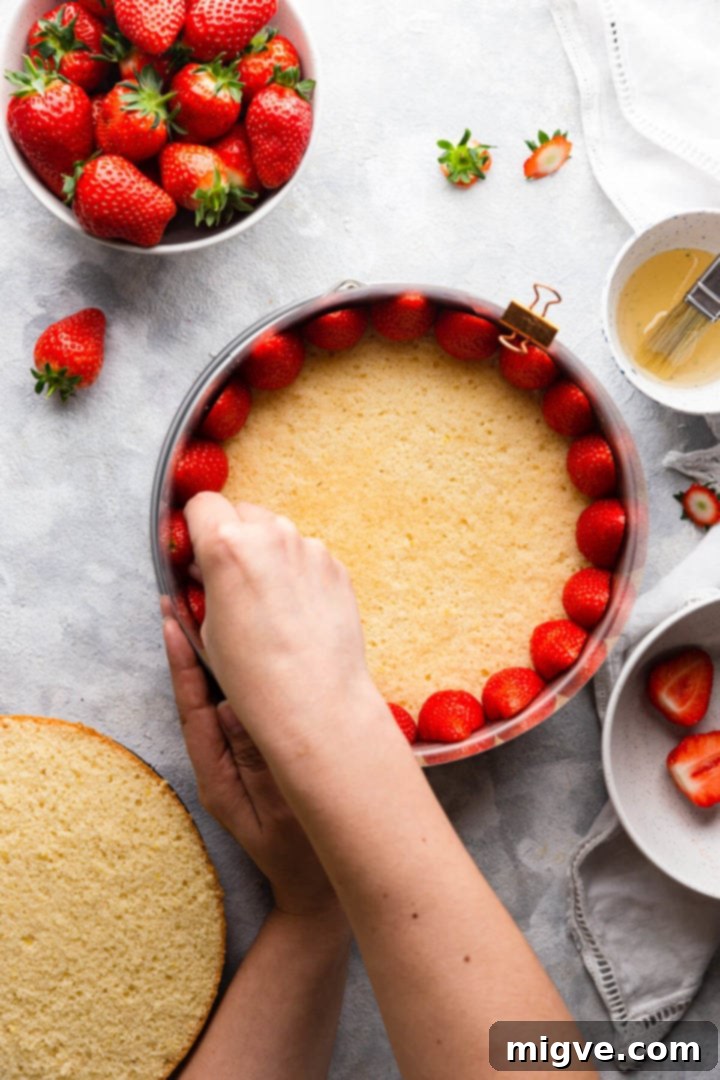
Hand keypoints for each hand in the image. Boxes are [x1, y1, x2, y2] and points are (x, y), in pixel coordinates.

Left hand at [163, 611, 343, 918]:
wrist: (323, 892)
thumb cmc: (306, 855)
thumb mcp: (281, 807)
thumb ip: (256, 759)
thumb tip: (232, 706)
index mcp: (218, 774)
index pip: (194, 708)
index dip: (183, 663)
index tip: (172, 620)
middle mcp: (222, 762)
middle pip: (202, 695)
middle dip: (193, 647)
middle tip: (185, 597)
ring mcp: (240, 760)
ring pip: (225, 698)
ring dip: (220, 655)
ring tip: (213, 609)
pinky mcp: (261, 757)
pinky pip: (249, 710)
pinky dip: (248, 677)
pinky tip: (256, 651)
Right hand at [183, 493, 385, 754]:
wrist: (317, 701)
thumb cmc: (256, 676)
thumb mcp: (207, 628)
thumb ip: (203, 584)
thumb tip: (201, 568)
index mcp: (227, 546)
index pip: (201, 504)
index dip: (195, 528)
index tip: (195, 550)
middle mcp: (271, 536)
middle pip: (241, 513)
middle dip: (231, 538)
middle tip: (228, 578)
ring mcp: (308, 548)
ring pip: (276, 533)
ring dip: (265, 554)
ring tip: (264, 602)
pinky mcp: (334, 566)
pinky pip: (305, 555)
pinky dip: (296, 572)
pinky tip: (294, 611)